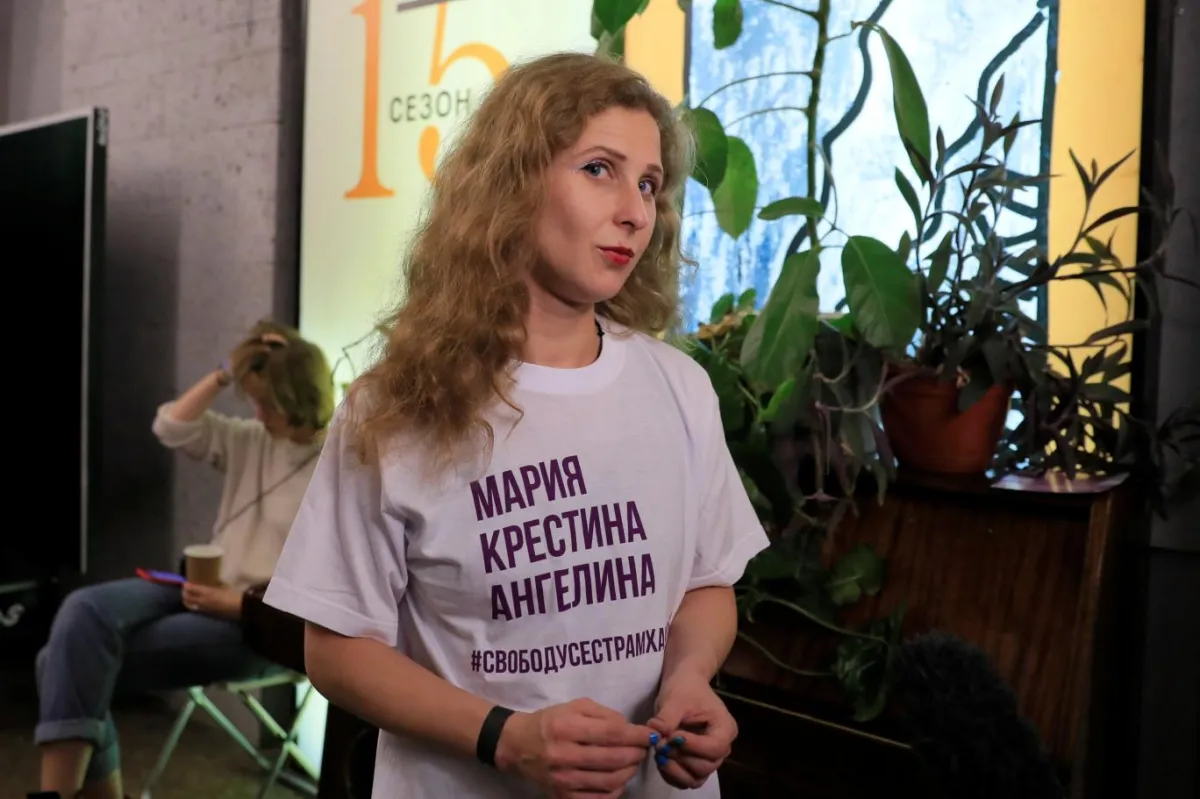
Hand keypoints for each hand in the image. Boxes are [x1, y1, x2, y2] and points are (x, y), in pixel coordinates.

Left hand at [182, 582, 242, 619]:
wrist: (238, 607)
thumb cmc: (233, 594)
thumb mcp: (224, 586)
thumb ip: (216, 584)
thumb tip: (212, 582)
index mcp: (207, 592)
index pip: (191, 589)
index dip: (186, 586)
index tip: (185, 583)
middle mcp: (202, 601)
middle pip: (187, 598)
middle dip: (184, 594)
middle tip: (185, 590)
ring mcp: (203, 608)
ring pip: (190, 605)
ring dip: (187, 601)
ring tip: (188, 598)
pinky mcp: (207, 613)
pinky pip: (196, 609)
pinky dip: (193, 606)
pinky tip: (195, 604)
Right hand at [495, 697, 656, 798]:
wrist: (517, 745)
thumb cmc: (550, 721)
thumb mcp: (575, 706)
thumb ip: (604, 714)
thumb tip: (629, 729)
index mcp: (566, 727)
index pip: (612, 733)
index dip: (636, 735)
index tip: (649, 734)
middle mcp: (564, 755)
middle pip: (614, 759)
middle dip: (636, 753)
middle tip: (643, 748)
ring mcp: (563, 780)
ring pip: (610, 781)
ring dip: (630, 771)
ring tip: (633, 761)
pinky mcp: (562, 796)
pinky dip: (615, 790)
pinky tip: (619, 779)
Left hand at [648, 674, 736, 789]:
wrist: (682, 685)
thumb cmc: (684, 688)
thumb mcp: (675, 698)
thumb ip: (667, 717)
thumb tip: (655, 732)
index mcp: (725, 728)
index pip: (714, 747)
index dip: (692, 746)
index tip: (671, 735)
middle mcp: (721, 747)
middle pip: (706, 766)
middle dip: (681, 757)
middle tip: (661, 744)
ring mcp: (708, 758)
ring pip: (696, 777)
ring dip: (675, 769)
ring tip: (660, 752)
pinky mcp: (694, 764)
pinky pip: (686, 779)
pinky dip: (672, 774)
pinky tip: (660, 759)